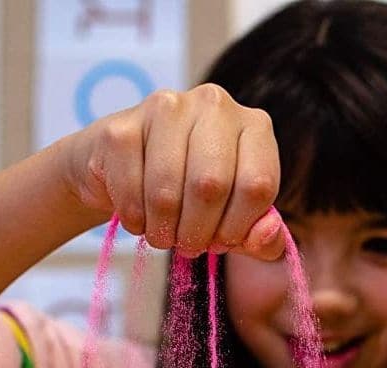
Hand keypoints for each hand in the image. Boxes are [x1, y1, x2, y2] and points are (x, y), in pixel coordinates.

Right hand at [59, 83, 284, 258]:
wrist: (126, 174)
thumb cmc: (195, 201)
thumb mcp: (237, 225)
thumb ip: (265, 241)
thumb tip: (265, 236)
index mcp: (254, 125)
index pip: (257, 185)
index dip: (237, 228)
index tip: (221, 240)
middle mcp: (214, 104)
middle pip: (211, 186)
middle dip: (197, 232)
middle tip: (188, 244)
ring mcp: (166, 107)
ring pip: (167, 193)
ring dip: (164, 230)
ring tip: (163, 234)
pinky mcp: (121, 127)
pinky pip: (131, 193)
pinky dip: (135, 221)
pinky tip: (139, 217)